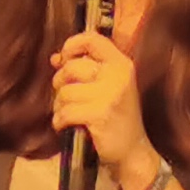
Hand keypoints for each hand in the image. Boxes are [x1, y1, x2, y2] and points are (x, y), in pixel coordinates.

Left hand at [48, 29, 155, 189]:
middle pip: (72, 67)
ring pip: (65, 91)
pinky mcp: (99, 115)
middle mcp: (117, 75)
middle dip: (60, 82)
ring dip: (59, 105)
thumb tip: (55, 58)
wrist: (134, 151)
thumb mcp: (109, 85)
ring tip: (67, 113)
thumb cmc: (117, 116)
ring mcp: (109, 95)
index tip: (63, 59)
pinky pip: (66, 112)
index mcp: (121, 64)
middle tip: (65, 96)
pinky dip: (59, 120)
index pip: (91, 39)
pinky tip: (64, 125)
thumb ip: (85, 68)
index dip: (71, 45)